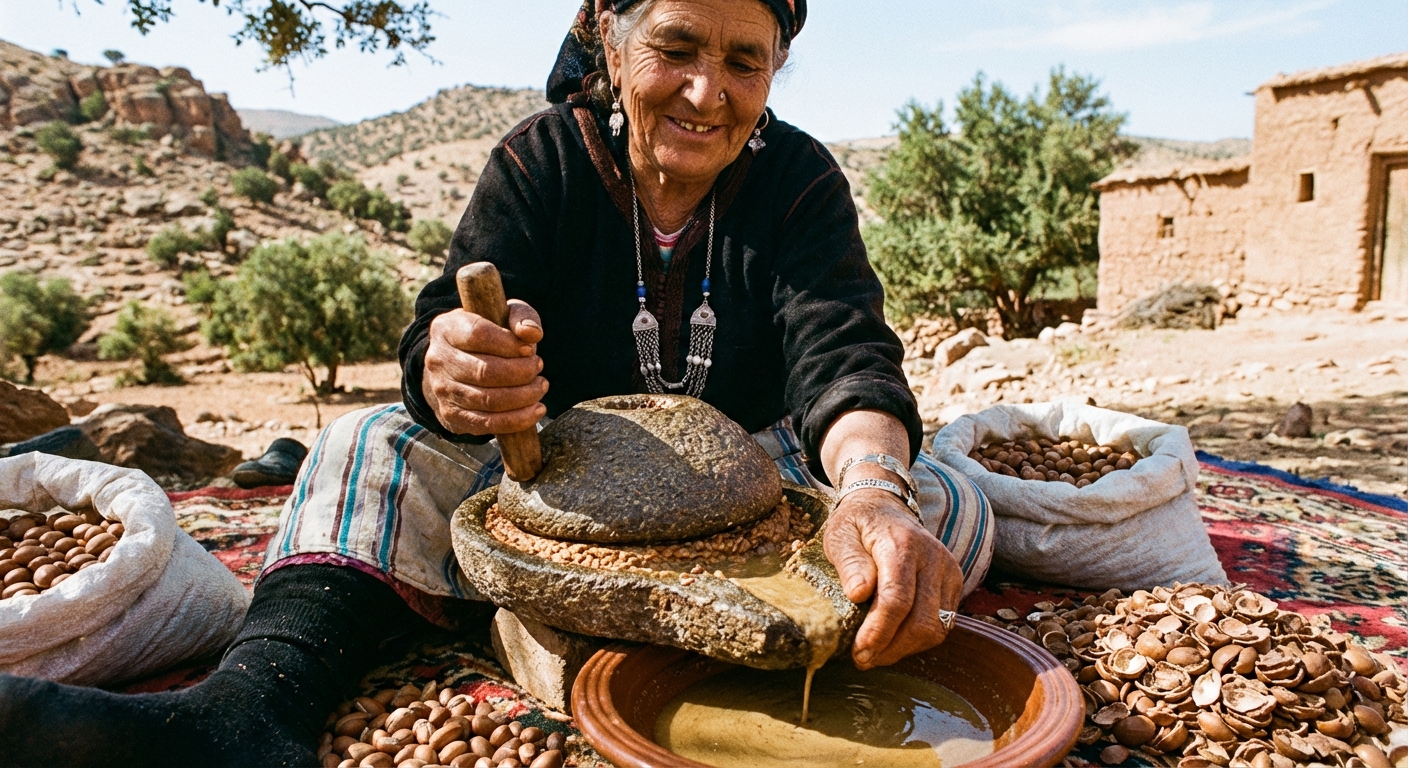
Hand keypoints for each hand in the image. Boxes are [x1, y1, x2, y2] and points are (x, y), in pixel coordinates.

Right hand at [422, 299, 547, 434]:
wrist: (457, 367)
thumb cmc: (489, 336)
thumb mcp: (503, 315)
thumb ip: (521, 317)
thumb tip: (532, 334)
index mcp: (447, 328)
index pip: (478, 335)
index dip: (509, 344)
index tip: (529, 348)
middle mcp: (438, 360)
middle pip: (484, 371)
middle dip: (521, 372)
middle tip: (538, 366)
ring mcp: (442, 390)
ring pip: (488, 400)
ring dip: (524, 396)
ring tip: (540, 386)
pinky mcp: (452, 416)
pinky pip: (487, 424)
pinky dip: (518, 420)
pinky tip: (536, 410)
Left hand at [823, 488, 963, 669]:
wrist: (886, 508)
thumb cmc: (858, 525)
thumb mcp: (840, 535)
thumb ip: (849, 563)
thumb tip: (858, 594)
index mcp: (903, 544)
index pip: (897, 599)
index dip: (879, 632)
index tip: (858, 651)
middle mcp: (934, 558)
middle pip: (922, 621)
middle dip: (892, 648)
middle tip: (862, 659)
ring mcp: (949, 571)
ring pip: (937, 629)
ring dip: (905, 649)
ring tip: (876, 653)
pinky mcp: (955, 584)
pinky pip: (943, 625)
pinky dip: (918, 640)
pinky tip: (894, 640)